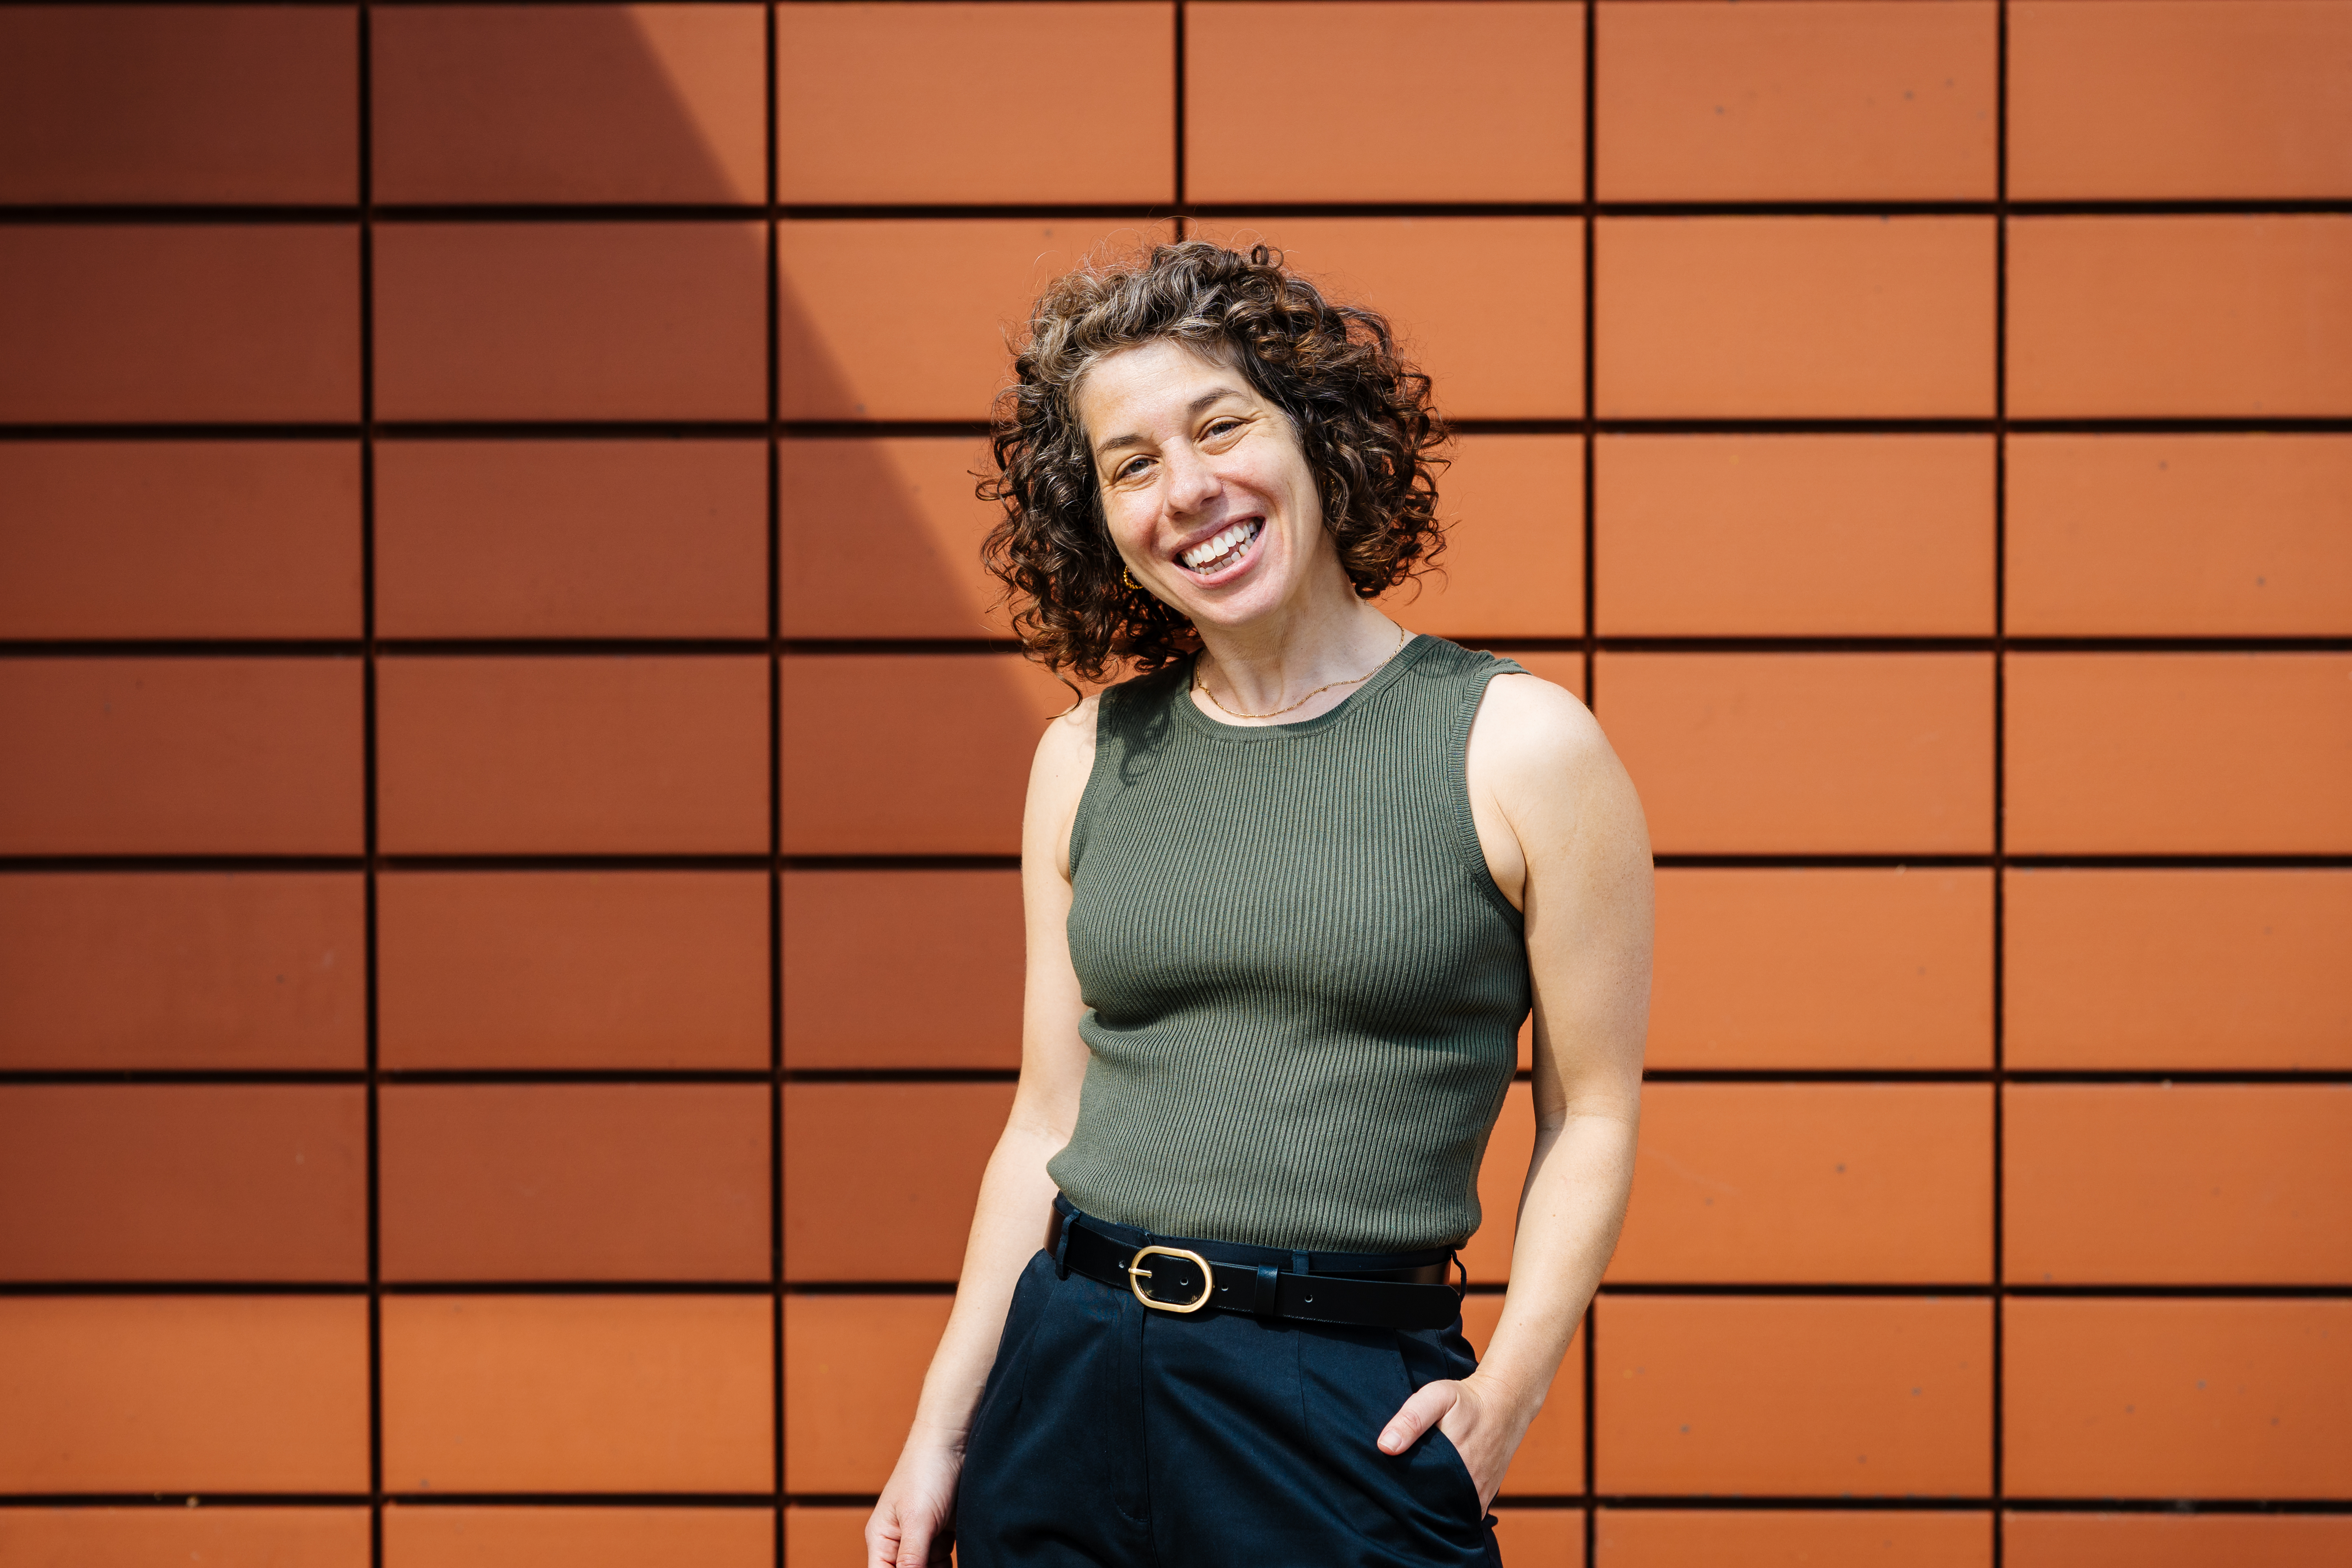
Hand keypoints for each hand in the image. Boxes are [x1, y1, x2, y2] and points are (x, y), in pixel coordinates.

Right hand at [866, 1434, 961, 1567]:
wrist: (953, 1442)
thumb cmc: (927, 1472)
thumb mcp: (918, 1520)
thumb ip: (911, 1558)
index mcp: (881, 1539)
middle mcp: (898, 1541)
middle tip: (938, 1559)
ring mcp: (921, 1537)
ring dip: (938, 1567)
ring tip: (943, 1544)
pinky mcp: (941, 1532)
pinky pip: (942, 1561)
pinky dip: (949, 1562)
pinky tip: (957, 1549)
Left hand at [1376, 1372, 1521, 1508]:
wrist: (1505, 1404)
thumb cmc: (1467, 1401)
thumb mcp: (1436, 1397)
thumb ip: (1411, 1419)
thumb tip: (1385, 1446)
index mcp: (1453, 1466)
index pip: (1415, 1493)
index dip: (1399, 1488)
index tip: (1387, 1478)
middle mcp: (1468, 1488)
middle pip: (1430, 1505)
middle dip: (1413, 1497)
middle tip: (1399, 1482)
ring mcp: (1478, 1496)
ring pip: (1446, 1510)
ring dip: (1431, 1503)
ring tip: (1416, 1486)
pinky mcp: (1485, 1498)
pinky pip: (1461, 1510)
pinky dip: (1448, 1505)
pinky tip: (1436, 1490)